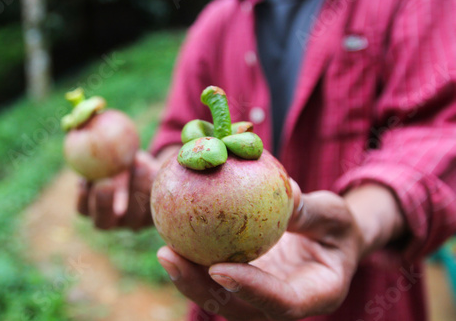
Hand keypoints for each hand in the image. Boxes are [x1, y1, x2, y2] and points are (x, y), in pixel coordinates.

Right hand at [77, 150, 164, 229]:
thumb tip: (80, 128)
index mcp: (93, 208)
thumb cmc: (122, 158)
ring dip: (136, 184)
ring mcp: (135, 222)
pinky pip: (154, 203)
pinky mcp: (156, 216)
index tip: (85, 179)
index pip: (83, 209)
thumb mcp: (109, 152)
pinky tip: (152, 167)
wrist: (150, 168)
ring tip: (139, 161)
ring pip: (134, 212)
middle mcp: (113, 221)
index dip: (83, 196)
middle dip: (103, 204)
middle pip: (103, 222)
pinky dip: (153, 184)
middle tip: (107, 182)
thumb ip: (97, 149)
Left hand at [157, 185, 365, 320]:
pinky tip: (175, 237)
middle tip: (171, 257)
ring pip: (220, 299)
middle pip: (239, 310)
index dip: (251, 291)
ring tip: (165, 250)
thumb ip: (312, 211)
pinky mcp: (246, 284)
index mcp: (316, 294)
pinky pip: (216, 278)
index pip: (283, 303)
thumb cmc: (337, 228)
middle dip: (201, 290)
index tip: (219, 269)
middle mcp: (282, 304)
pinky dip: (195, 262)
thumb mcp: (335, 214)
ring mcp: (261, 297)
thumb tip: (287, 193)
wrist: (329, 243)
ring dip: (189, 279)